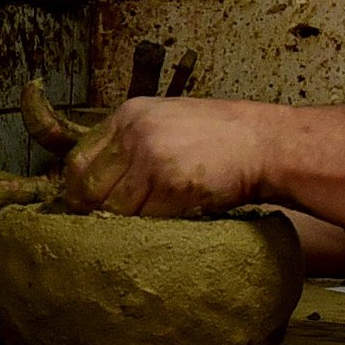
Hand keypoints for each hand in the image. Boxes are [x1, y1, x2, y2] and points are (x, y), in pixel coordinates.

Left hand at [50, 97, 271, 216]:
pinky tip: (166, 224)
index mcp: (128, 115)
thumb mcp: (167, 121)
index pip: (78, 160)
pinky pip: (144, 220)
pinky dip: (150, 230)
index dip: (78, 189)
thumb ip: (131, 144)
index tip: (84, 207)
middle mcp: (135, 134)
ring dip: (126, 224)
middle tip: (108, 226)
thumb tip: (95, 182)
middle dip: (94, 212)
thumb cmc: (222, 137)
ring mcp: (153, 159)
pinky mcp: (172, 185)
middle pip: (88, 188)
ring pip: (114, 209)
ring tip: (144, 225)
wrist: (266, 143)